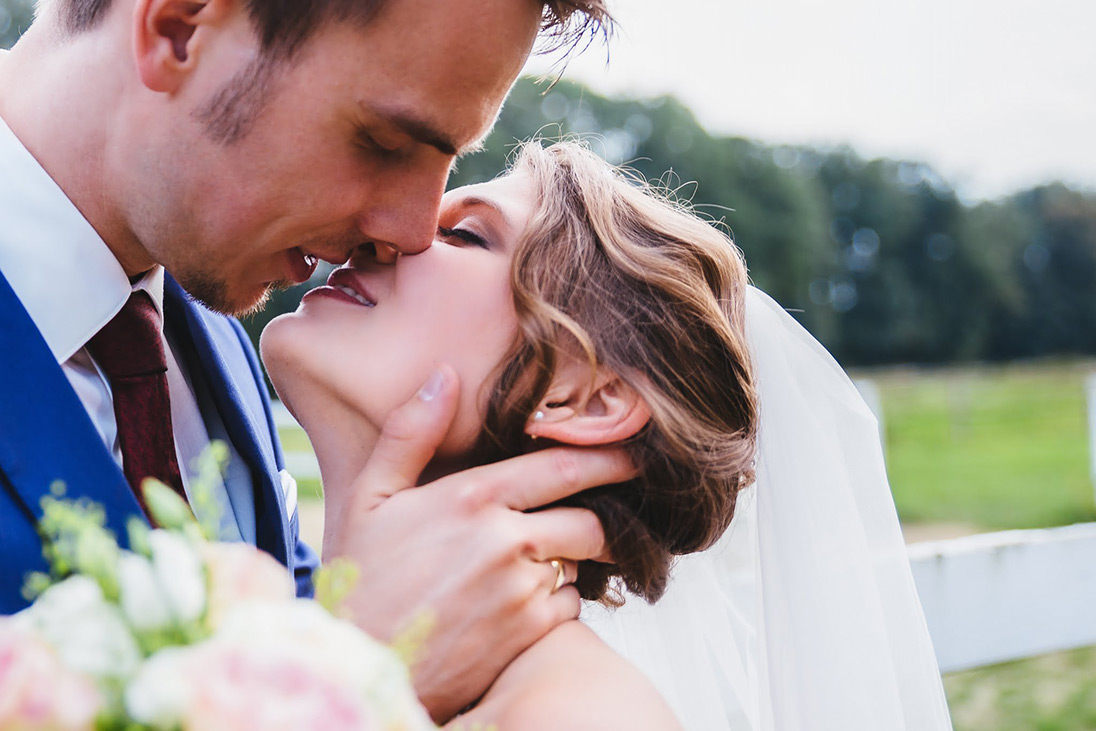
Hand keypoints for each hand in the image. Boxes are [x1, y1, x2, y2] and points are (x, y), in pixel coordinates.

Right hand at [323, 366, 633, 721]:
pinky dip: (560, 596)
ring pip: (579, 563)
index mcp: (472, 499)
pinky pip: (568, 606)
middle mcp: (505, 543)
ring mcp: (520, 592)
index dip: (608, 458)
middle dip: (610, 514)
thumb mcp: (370, 496)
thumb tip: (444, 375)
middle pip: (590, 520)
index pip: (564, 467)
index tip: (633, 452)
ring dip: (575, 557)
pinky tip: (527, 595)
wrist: (359, 664)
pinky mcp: (526, 636)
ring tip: (553, 553)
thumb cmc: (361, 578)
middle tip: (619, 508)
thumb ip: (410, 433)